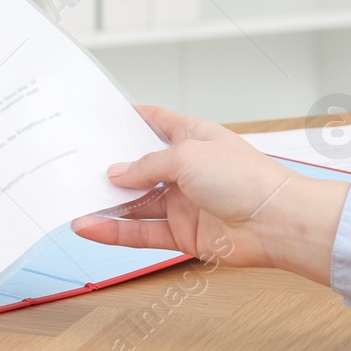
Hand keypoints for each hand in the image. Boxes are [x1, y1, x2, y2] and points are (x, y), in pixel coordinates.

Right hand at [71, 105, 350, 286]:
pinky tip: (90, 227)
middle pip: (137, 167)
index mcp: (191, 137)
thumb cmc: (246, 179)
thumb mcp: (186, 157)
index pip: (155, 121)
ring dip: (105, 204)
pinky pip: (141, 232)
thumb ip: (146, 166)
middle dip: (108, 167)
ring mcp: (183, 202)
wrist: (277, 223)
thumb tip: (116, 174)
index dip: (128, 118)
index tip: (98, 118)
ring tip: (73, 202)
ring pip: (135, 204)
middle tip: (74, 166)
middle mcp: (185, 169)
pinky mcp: (182, 233)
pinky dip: (114, 231)